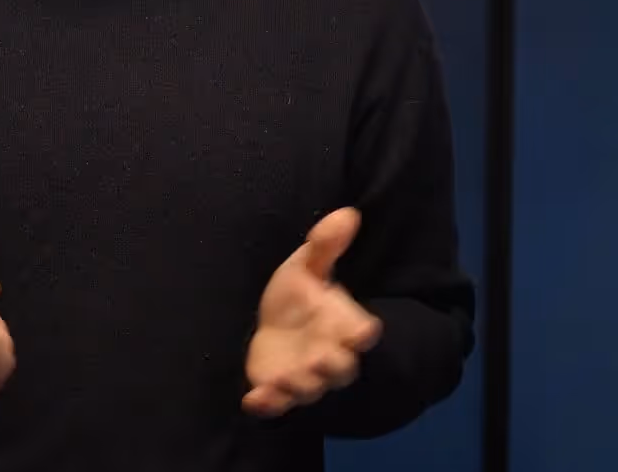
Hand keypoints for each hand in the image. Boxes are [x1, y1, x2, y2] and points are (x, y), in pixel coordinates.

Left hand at [243, 207, 382, 417]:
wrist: (274, 324)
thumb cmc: (298, 295)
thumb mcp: (307, 265)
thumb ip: (325, 245)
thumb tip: (347, 212)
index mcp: (342, 323)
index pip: (362, 332)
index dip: (363, 333)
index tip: (364, 330)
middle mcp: (328, 353)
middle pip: (341, 369)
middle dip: (332, 366)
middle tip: (319, 358)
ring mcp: (303, 375)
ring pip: (309, 389)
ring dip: (299, 386)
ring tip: (285, 380)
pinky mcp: (276, 390)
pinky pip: (276, 404)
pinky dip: (267, 405)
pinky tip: (253, 401)